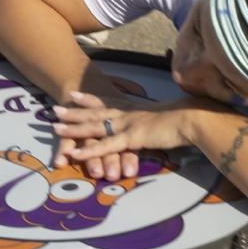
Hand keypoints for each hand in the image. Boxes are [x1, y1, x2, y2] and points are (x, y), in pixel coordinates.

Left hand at [53, 91, 197, 178]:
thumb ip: (155, 122)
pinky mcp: (131, 138)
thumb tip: (157, 125)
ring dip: (74, 128)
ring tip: (55, 127)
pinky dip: (88, 151)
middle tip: (54, 109)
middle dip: (74, 111)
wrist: (192, 119)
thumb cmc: (184, 119)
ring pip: (94, 127)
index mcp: (135, 109)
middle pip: (95, 113)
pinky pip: (105, 146)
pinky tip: (74, 153)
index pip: (108, 102)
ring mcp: (127, 125)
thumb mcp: (165, 118)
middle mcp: (127, 114)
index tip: (75, 95)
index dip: (90, 99)